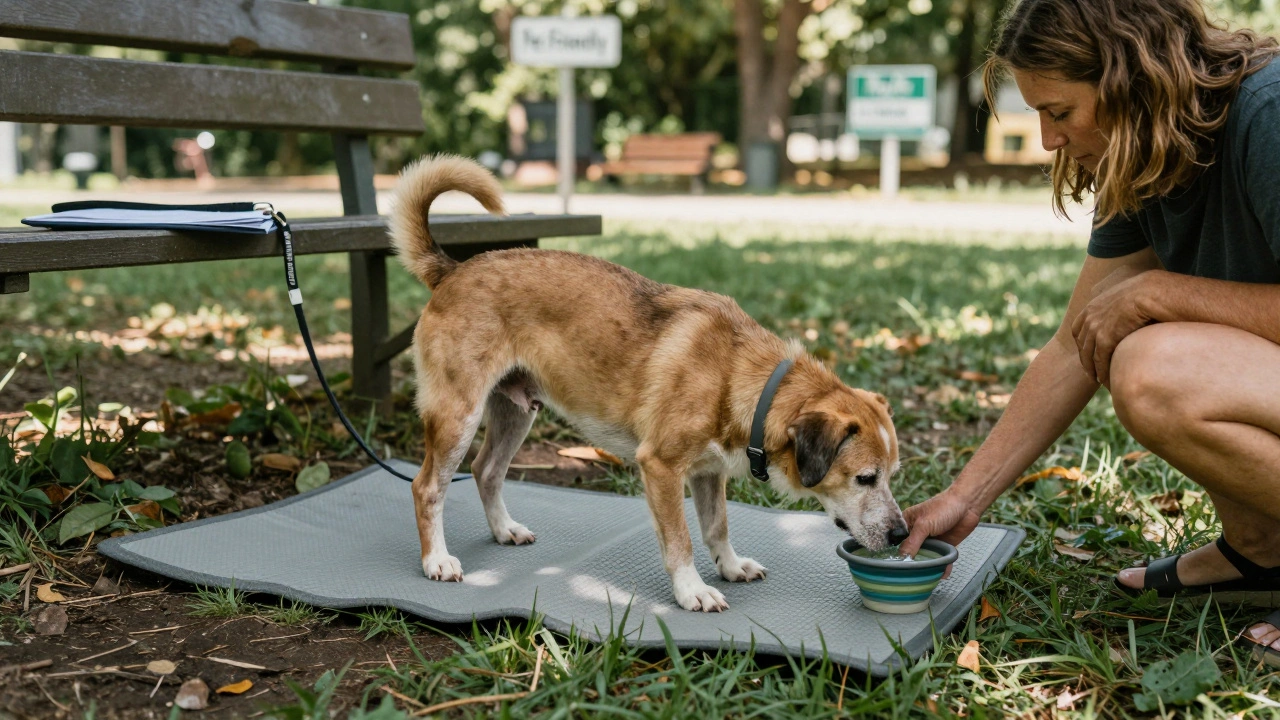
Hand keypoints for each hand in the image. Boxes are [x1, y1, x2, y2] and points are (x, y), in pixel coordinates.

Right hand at [900, 487, 984, 574]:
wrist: (968, 505)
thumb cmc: (943, 507)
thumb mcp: (924, 525)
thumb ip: (912, 542)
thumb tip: (902, 557)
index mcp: (907, 524)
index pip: (896, 541)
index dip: (894, 552)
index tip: (894, 566)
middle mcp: (917, 533)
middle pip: (910, 552)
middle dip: (911, 563)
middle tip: (909, 575)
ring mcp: (930, 541)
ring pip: (925, 558)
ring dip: (927, 567)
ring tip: (925, 577)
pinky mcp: (943, 546)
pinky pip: (940, 559)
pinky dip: (942, 567)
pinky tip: (942, 573)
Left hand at [1070, 270, 1166, 385]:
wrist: (1152, 293)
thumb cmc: (1146, 294)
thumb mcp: (1124, 295)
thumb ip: (1116, 303)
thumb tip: (1122, 309)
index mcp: (1092, 307)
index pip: (1078, 329)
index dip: (1082, 343)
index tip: (1087, 354)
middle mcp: (1089, 318)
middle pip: (1082, 345)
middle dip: (1085, 360)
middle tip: (1091, 373)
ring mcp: (1095, 328)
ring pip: (1089, 355)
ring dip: (1093, 370)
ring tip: (1098, 380)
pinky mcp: (1105, 338)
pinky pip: (1100, 360)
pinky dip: (1102, 373)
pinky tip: (1106, 381)